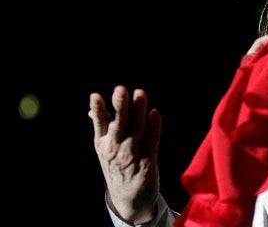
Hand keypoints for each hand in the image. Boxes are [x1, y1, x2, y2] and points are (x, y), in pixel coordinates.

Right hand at [88, 85, 161, 223]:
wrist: (128, 199)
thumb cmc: (117, 166)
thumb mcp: (104, 148)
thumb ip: (102, 126)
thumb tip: (92, 108)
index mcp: (102, 143)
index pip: (100, 123)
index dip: (98, 110)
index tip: (95, 96)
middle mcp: (115, 149)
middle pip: (119, 124)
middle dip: (120, 106)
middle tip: (121, 90)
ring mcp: (131, 156)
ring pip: (136, 130)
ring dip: (139, 111)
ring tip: (140, 93)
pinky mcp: (147, 163)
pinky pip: (151, 142)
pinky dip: (154, 127)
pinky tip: (155, 114)